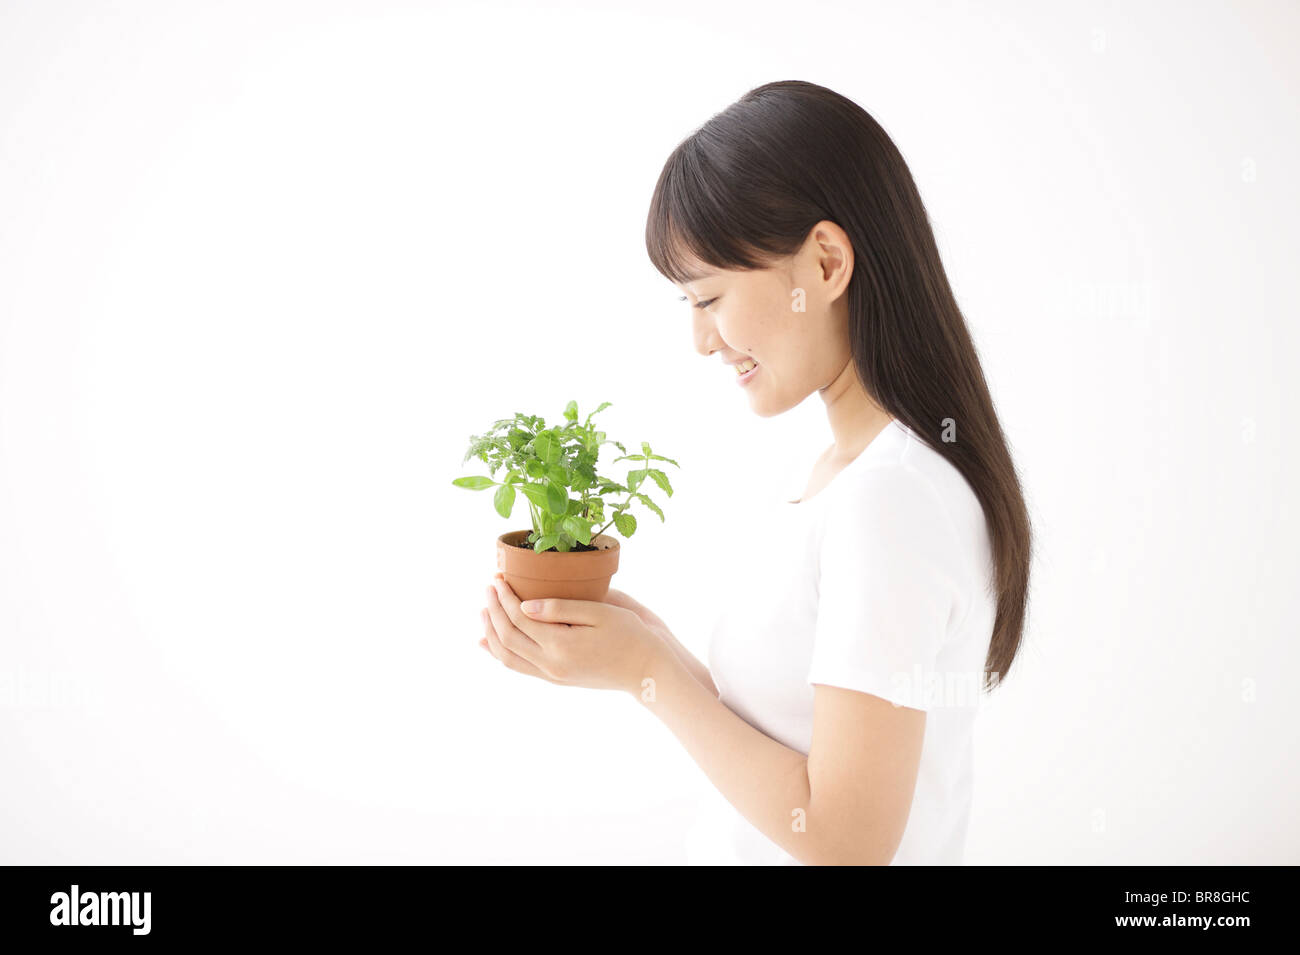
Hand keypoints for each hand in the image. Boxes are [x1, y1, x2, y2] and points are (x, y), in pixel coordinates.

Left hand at [479, 573, 662, 693]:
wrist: (647, 671)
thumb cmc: (630, 635)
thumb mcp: (600, 613)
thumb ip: (561, 608)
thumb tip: (525, 605)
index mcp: (561, 645)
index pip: (519, 618)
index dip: (504, 597)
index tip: (498, 578)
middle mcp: (551, 665)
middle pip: (507, 638)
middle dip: (493, 611)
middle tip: (488, 587)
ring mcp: (553, 676)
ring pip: (508, 658)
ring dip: (491, 634)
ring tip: (484, 612)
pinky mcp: (557, 679)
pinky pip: (519, 668)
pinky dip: (500, 654)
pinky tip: (489, 644)